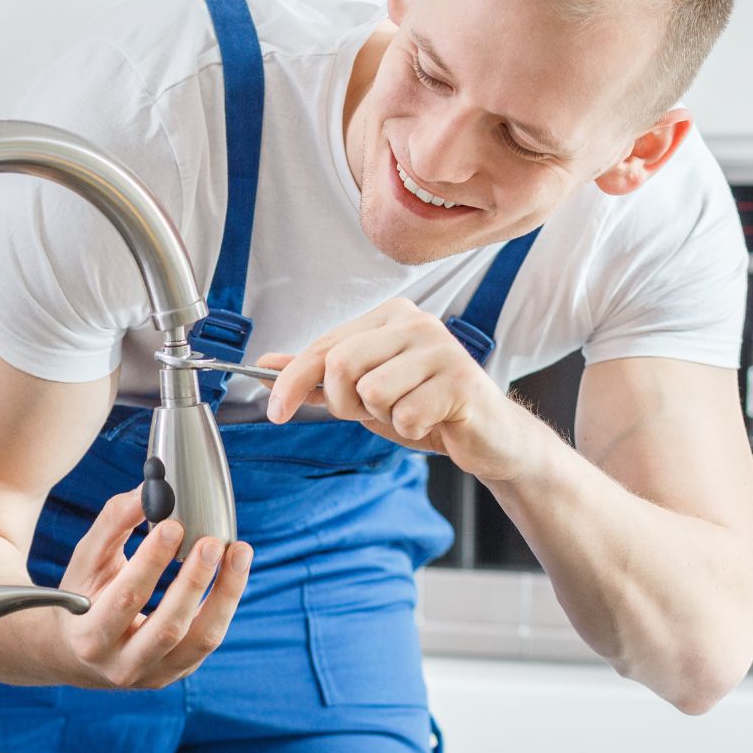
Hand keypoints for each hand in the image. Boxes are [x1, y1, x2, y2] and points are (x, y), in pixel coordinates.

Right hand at [48, 487, 251, 689]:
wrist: (78, 652)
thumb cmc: (83, 596)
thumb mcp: (87, 561)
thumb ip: (113, 524)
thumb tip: (148, 490)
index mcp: (90, 638)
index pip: (125, 598)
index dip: (151, 562)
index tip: (173, 525)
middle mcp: (122, 665)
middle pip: (167, 627)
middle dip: (194, 582)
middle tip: (212, 541)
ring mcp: (155, 674)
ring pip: (200, 640)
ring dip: (225, 594)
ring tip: (239, 552)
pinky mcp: (178, 671)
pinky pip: (209, 639)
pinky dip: (225, 603)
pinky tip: (234, 571)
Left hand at [257, 298, 542, 481]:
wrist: (488, 435)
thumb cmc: (424, 407)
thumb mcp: (362, 391)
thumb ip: (315, 377)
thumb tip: (264, 364)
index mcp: (390, 316)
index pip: (323, 346)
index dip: (290, 382)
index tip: (274, 412)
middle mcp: (416, 322)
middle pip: (340, 365)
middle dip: (344, 403)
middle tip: (372, 412)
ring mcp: (442, 348)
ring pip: (372, 391)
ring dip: (384, 416)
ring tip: (410, 411)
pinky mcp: (462, 381)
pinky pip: (406, 415)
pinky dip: (411, 429)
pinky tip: (433, 421)